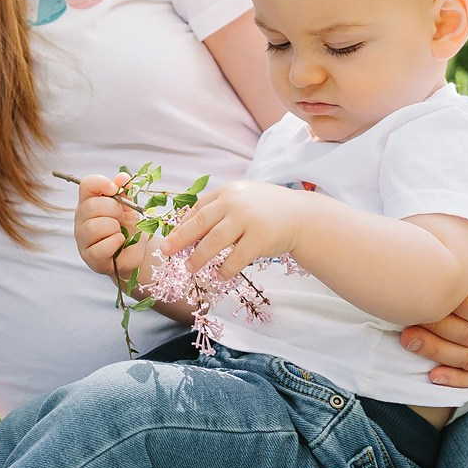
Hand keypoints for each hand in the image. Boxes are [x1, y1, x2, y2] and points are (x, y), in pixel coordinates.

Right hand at [76, 173, 143, 276]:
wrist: (137, 252)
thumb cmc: (128, 227)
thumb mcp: (129, 206)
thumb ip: (125, 191)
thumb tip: (121, 178)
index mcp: (89, 202)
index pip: (86, 185)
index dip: (101, 183)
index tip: (115, 189)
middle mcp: (81, 219)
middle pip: (91, 206)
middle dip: (113, 209)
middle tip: (121, 216)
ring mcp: (83, 239)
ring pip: (94, 227)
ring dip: (114, 228)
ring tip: (119, 231)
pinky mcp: (90, 257)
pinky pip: (101, 247)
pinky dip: (114, 243)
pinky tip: (119, 242)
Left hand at [163, 180, 305, 280]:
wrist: (301, 216)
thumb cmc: (265, 210)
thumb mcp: (241, 200)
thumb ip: (218, 209)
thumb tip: (186, 229)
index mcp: (226, 192)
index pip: (197, 209)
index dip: (182, 226)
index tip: (170, 240)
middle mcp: (234, 203)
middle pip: (199, 223)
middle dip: (179, 239)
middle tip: (165, 252)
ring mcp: (247, 219)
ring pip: (214, 242)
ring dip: (198, 258)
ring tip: (190, 268)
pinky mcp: (260, 238)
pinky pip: (236, 258)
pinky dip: (225, 269)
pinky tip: (220, 276)